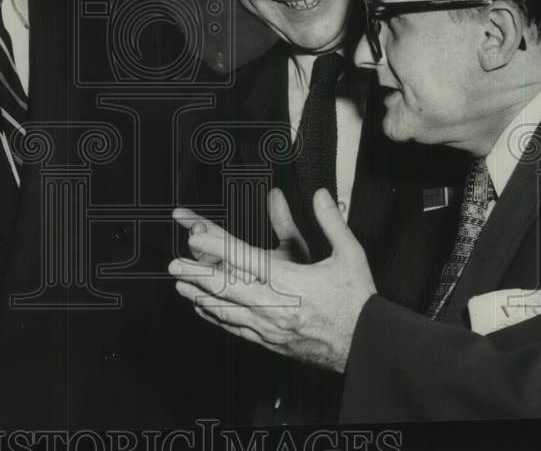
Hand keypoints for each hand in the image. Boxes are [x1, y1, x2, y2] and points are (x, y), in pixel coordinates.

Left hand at [169, 189, 376, 372]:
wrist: (366, 346)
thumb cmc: (357, 301)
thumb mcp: (349, 255)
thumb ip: (330, 222)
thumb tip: (320, 194)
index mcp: (292, 281)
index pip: (247, 259)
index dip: (218, 246)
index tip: (195, 236)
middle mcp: (277, 305)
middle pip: (227, 287)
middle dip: (197, 275)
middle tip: (173, 266)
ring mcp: (271, 327)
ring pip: (227, 310)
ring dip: (201, 296)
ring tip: (180, 285)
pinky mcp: (271, 342)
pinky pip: (237, 328)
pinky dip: (217, 317)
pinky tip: (205, 309)